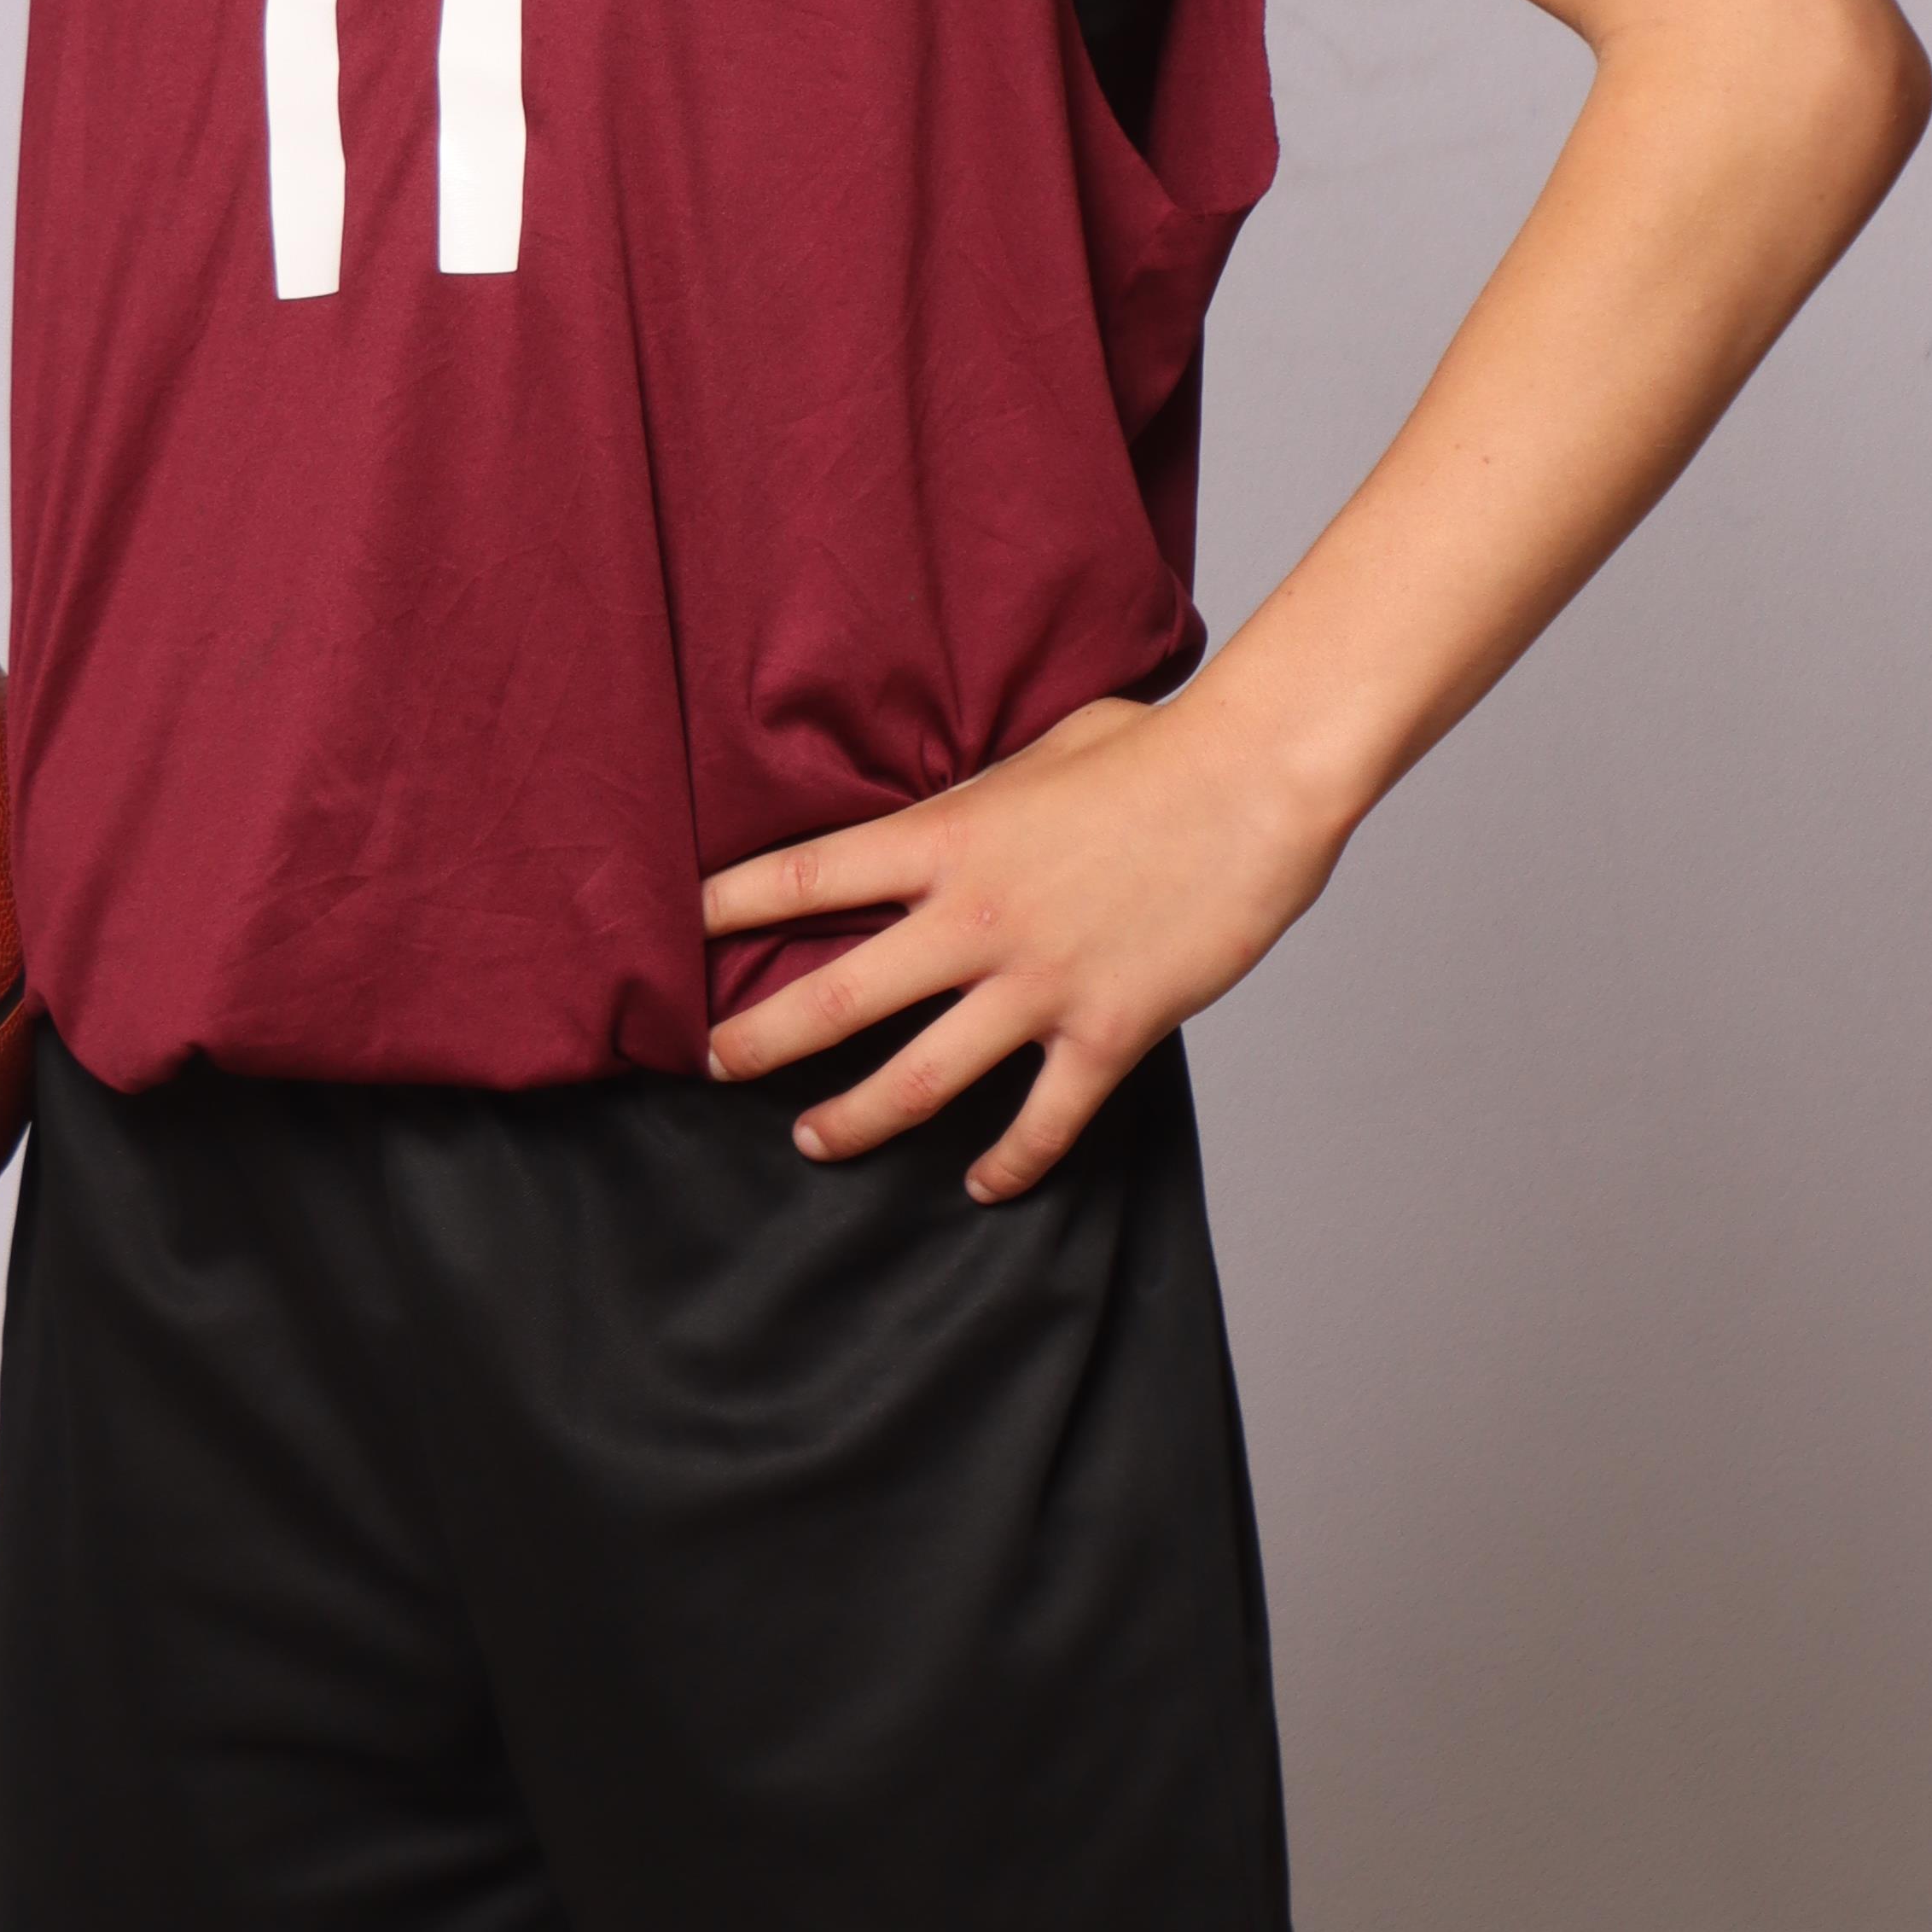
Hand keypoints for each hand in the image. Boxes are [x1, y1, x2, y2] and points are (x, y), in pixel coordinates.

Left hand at [699, 681, 1347, 1198]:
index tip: (675, 927)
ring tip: (812, 1141)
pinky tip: (981, 1184)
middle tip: (711, 1064)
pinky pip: (1042, 1123)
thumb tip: (943, 809)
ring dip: (853, 1120)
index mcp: (947, 839)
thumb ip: (975, 796)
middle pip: (834, 997)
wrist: (1255, 780)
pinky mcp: (1105, 1032)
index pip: (804, 877)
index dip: (727, 906)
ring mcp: (1037, 985)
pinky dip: (1008, 1164)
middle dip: (757, 1041)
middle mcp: (974, 920)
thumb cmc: (1154, 748)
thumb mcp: (1034, 753)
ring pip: (917, 1080)